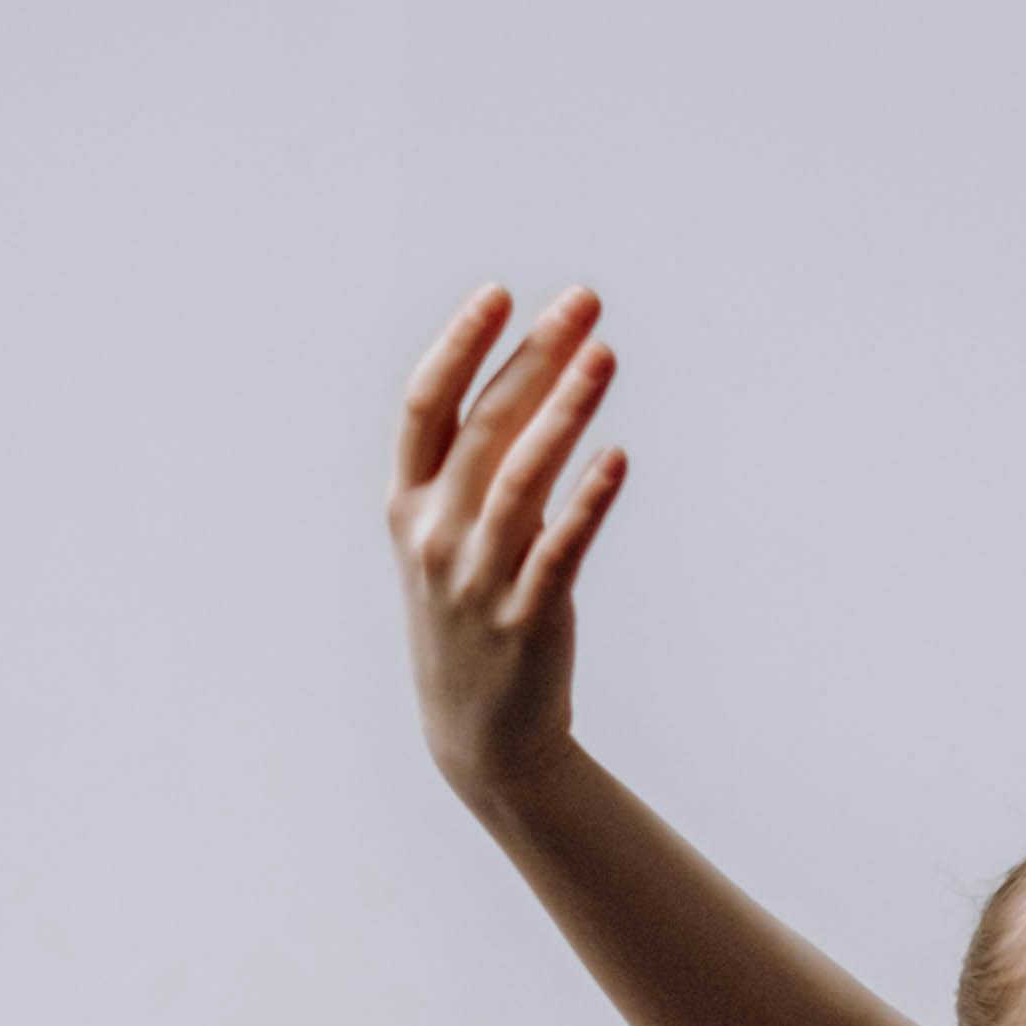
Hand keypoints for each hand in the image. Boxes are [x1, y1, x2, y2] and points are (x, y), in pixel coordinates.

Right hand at [390, 286, 630, 794]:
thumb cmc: (470, 608)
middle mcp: (434, 535)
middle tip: (584, 300)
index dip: (458, 346)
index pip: (426, 407)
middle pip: (486, 426)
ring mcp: (477, 577)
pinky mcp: (527, 616)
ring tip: (606, 353)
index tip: (499, 293)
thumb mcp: (447, 533)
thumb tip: (535, 371)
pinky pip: (561, 548)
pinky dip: (589, 500)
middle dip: (535, 354)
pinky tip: (618, 457)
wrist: (479, 731)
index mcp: (407, 505)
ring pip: (523, 478)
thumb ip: (477, 462)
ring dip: (567, 409)